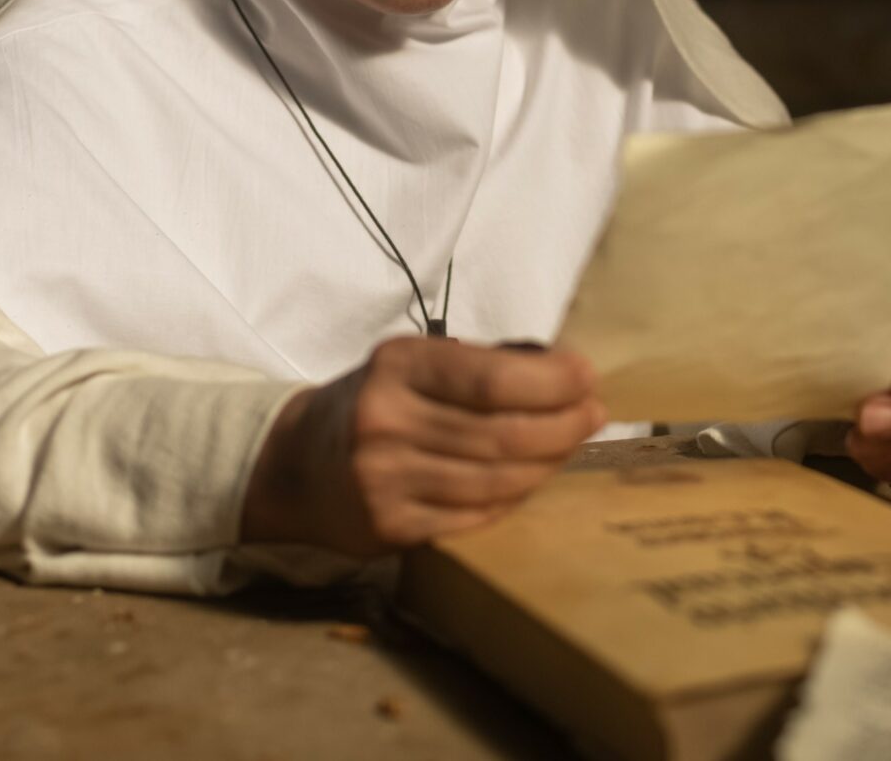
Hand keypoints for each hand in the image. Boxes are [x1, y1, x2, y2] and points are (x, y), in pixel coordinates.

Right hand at [240, 336, 604, 556]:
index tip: (587, 377)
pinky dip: (514, 498)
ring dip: (548, 463)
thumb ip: (478, 365)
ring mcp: (384, 480)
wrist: (296, 464)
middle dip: (563, 425)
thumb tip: (564, 371)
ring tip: (572, 444)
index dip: (551, 381)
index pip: (492, 379)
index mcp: (396, 367)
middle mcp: (386, 422)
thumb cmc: (375, 403)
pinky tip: (532, 479)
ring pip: (495, 481)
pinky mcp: (388, 527)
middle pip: (501, 434)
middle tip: (594, 415)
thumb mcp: (412, 363)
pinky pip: (475, 516)